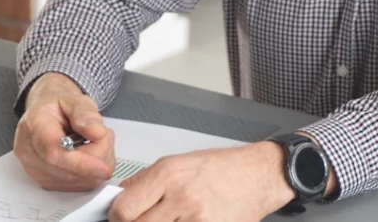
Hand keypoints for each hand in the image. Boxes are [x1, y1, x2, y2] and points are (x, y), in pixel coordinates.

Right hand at [13, 72, 115, 190]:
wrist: (46, 113)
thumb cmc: (58, 106)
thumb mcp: (76, 99)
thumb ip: (87, 114)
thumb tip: (97, 132)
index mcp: (34, 125)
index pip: (54, 152)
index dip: (80, 164)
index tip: (103, 169)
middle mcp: (28, 151)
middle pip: (67, 170)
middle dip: (96, 158)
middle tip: (105, 136)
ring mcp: (34, 169)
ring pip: (75, 181)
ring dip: (95, 165)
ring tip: (95, 141)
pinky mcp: (44, 180)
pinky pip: (75, 185)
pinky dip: (90, 173)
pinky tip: (88, 154)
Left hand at [108, 142, 294, 221]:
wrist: (259, 175)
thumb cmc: (222, 167)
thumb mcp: (180, 162)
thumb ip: (146, 180)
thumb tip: (119, 197)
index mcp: (168, 174)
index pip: (123, 209)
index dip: (119, 217)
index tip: (123, 217)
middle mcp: (180, 196)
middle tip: (150, 218)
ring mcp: (196, 218)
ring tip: (171, 218)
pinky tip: (188, 221)